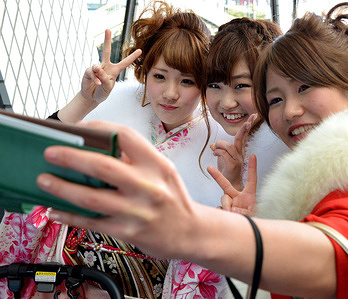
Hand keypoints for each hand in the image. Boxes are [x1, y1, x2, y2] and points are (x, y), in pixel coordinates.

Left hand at [36, 121, 197, 258]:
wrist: (192, 232)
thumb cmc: (173, 198)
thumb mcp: (163, 172)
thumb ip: (136, 160)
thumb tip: (95, 148)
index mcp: (158, 165)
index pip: (126, 136)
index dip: (99, 128)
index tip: (79, 128)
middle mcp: (149, 186)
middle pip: (103, 166)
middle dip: (70, 157)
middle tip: (49, 152)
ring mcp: (138, 211)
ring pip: (92, 197)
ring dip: (62, 187)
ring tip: (44, 180)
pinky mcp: (128, 232)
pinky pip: (92, 222)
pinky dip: (69, 215)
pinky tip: (55, 210)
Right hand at [80, 29, 141, 104]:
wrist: (91, 98)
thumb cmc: (102, 92)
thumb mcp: (107, 88)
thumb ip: (104, 78)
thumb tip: (97, 68)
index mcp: (114, 71)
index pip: (124, 63)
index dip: (132, 57)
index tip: (140, 50)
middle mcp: (106, 67)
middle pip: (106, 52)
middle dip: (106, 40)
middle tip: (107, 29)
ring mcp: (96, 68)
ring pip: (97, 67)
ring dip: (99, 74)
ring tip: (99, 83)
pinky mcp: (88, 71)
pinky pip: (91, 72)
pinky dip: (94, 78)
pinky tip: (96, 83)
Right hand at [207, 154, 257, 215]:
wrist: (245, 232)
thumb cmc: (251, 221)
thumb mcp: (250, 215)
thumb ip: (241, 211)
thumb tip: (230, 209)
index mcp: (249, 195)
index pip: (252, 179)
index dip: (252, 167)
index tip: (253, 155)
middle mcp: (238, 197)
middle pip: (225, 184)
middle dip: (216, 175)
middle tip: (208, 167)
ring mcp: (230, 203)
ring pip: (224, 199)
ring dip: (228, 207)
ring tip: (235, 215)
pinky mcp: (223, 210)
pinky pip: (220, 209)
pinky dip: (224, 214)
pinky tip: (228, 219)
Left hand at [210, 114, 255, 190]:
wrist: (229, 186)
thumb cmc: (226, 171)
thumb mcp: (221, 159)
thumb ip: (219, 151)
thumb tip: (212, 145)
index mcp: (239, 151)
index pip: (243, 136)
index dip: (247, 126)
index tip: (253, 116)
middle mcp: (240, 154)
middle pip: (241, 138)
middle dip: (244, 128)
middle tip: (249, 121)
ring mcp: (237, 160)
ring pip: (228, 145)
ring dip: (219, 146)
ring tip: (215, 150)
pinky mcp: (232, 165)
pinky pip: (223, 153)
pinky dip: (217, 152)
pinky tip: (215, 154)